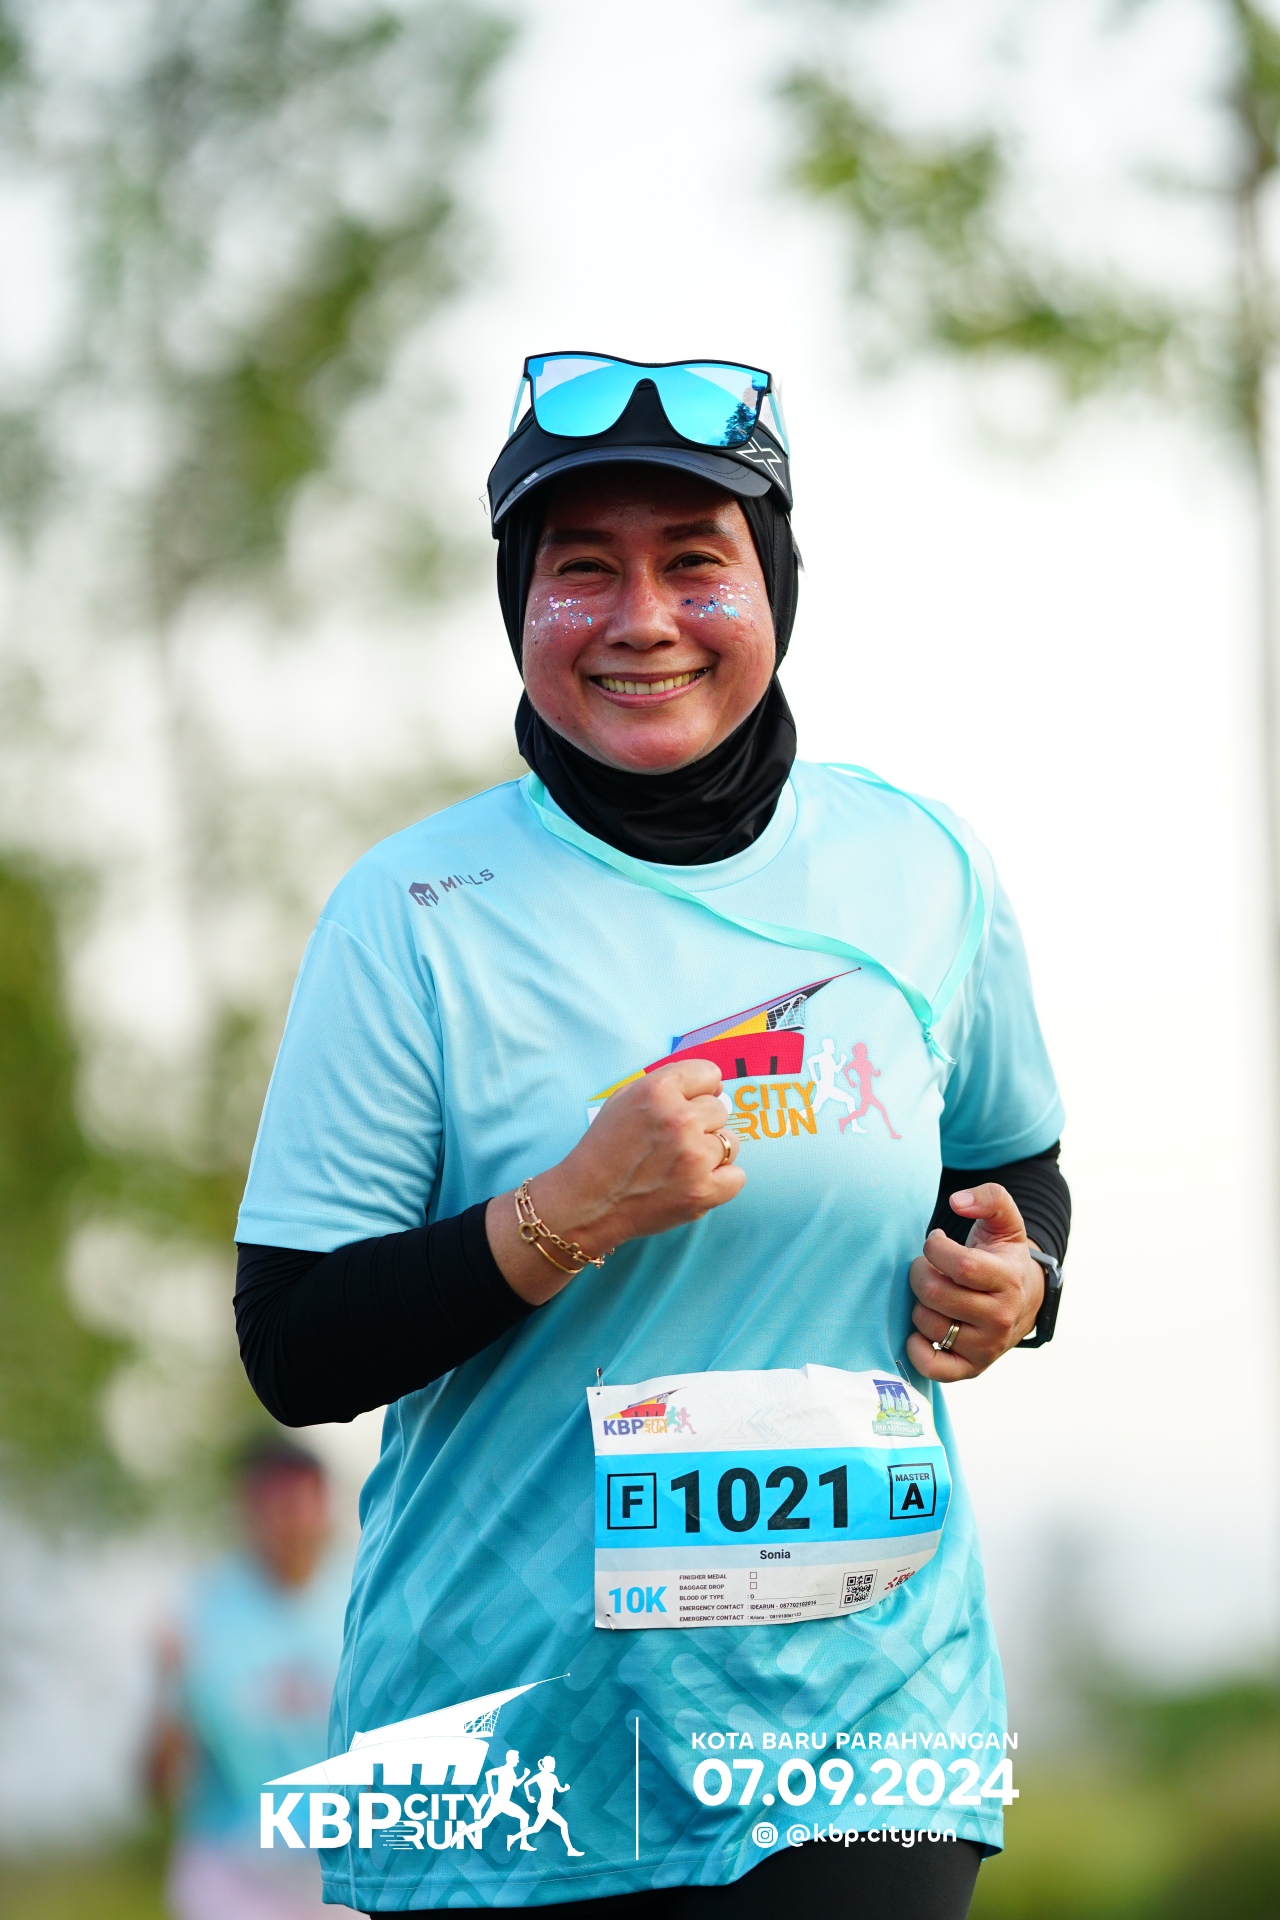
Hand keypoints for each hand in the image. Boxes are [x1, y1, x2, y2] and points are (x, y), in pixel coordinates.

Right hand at [486, 1059, 743, 1304]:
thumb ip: (668, 1085)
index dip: (699, 1090)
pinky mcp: (703, 1192)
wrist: (589, 1200)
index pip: (709, 1074)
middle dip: (701, 1123)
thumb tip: (716, 1088)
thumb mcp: (625, 1098)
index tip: (689, 1104)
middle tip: (672, 1142)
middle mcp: (680, 1119)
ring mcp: (694, 1157)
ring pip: (730, 1142)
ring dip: (710, 1152)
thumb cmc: (605, 1147)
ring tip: (680, 1164)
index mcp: (658, 1090)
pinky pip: (737, 1176)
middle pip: (720, 1109)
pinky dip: (720, 1181)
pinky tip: (694, 1182)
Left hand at [906, 1183, 1044, 1380]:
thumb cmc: (1002, 1257)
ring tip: (936, 1294)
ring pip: (926, 1323)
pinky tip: (924, 1328)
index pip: (961, 1265)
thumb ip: (989, 1197)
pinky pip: (930, 1365)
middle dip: (920, 1272)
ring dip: (920, 1303)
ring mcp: (985, 1347)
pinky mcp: (970, 1368)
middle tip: (928, 1268)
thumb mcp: (1005, 1221)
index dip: (936, 1248)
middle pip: (934, 1293)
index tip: (936, 1242)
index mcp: (1008, 1280)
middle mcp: (1000, 1318)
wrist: (1023, 1302)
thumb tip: (957, 1201)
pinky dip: (916, 1347)